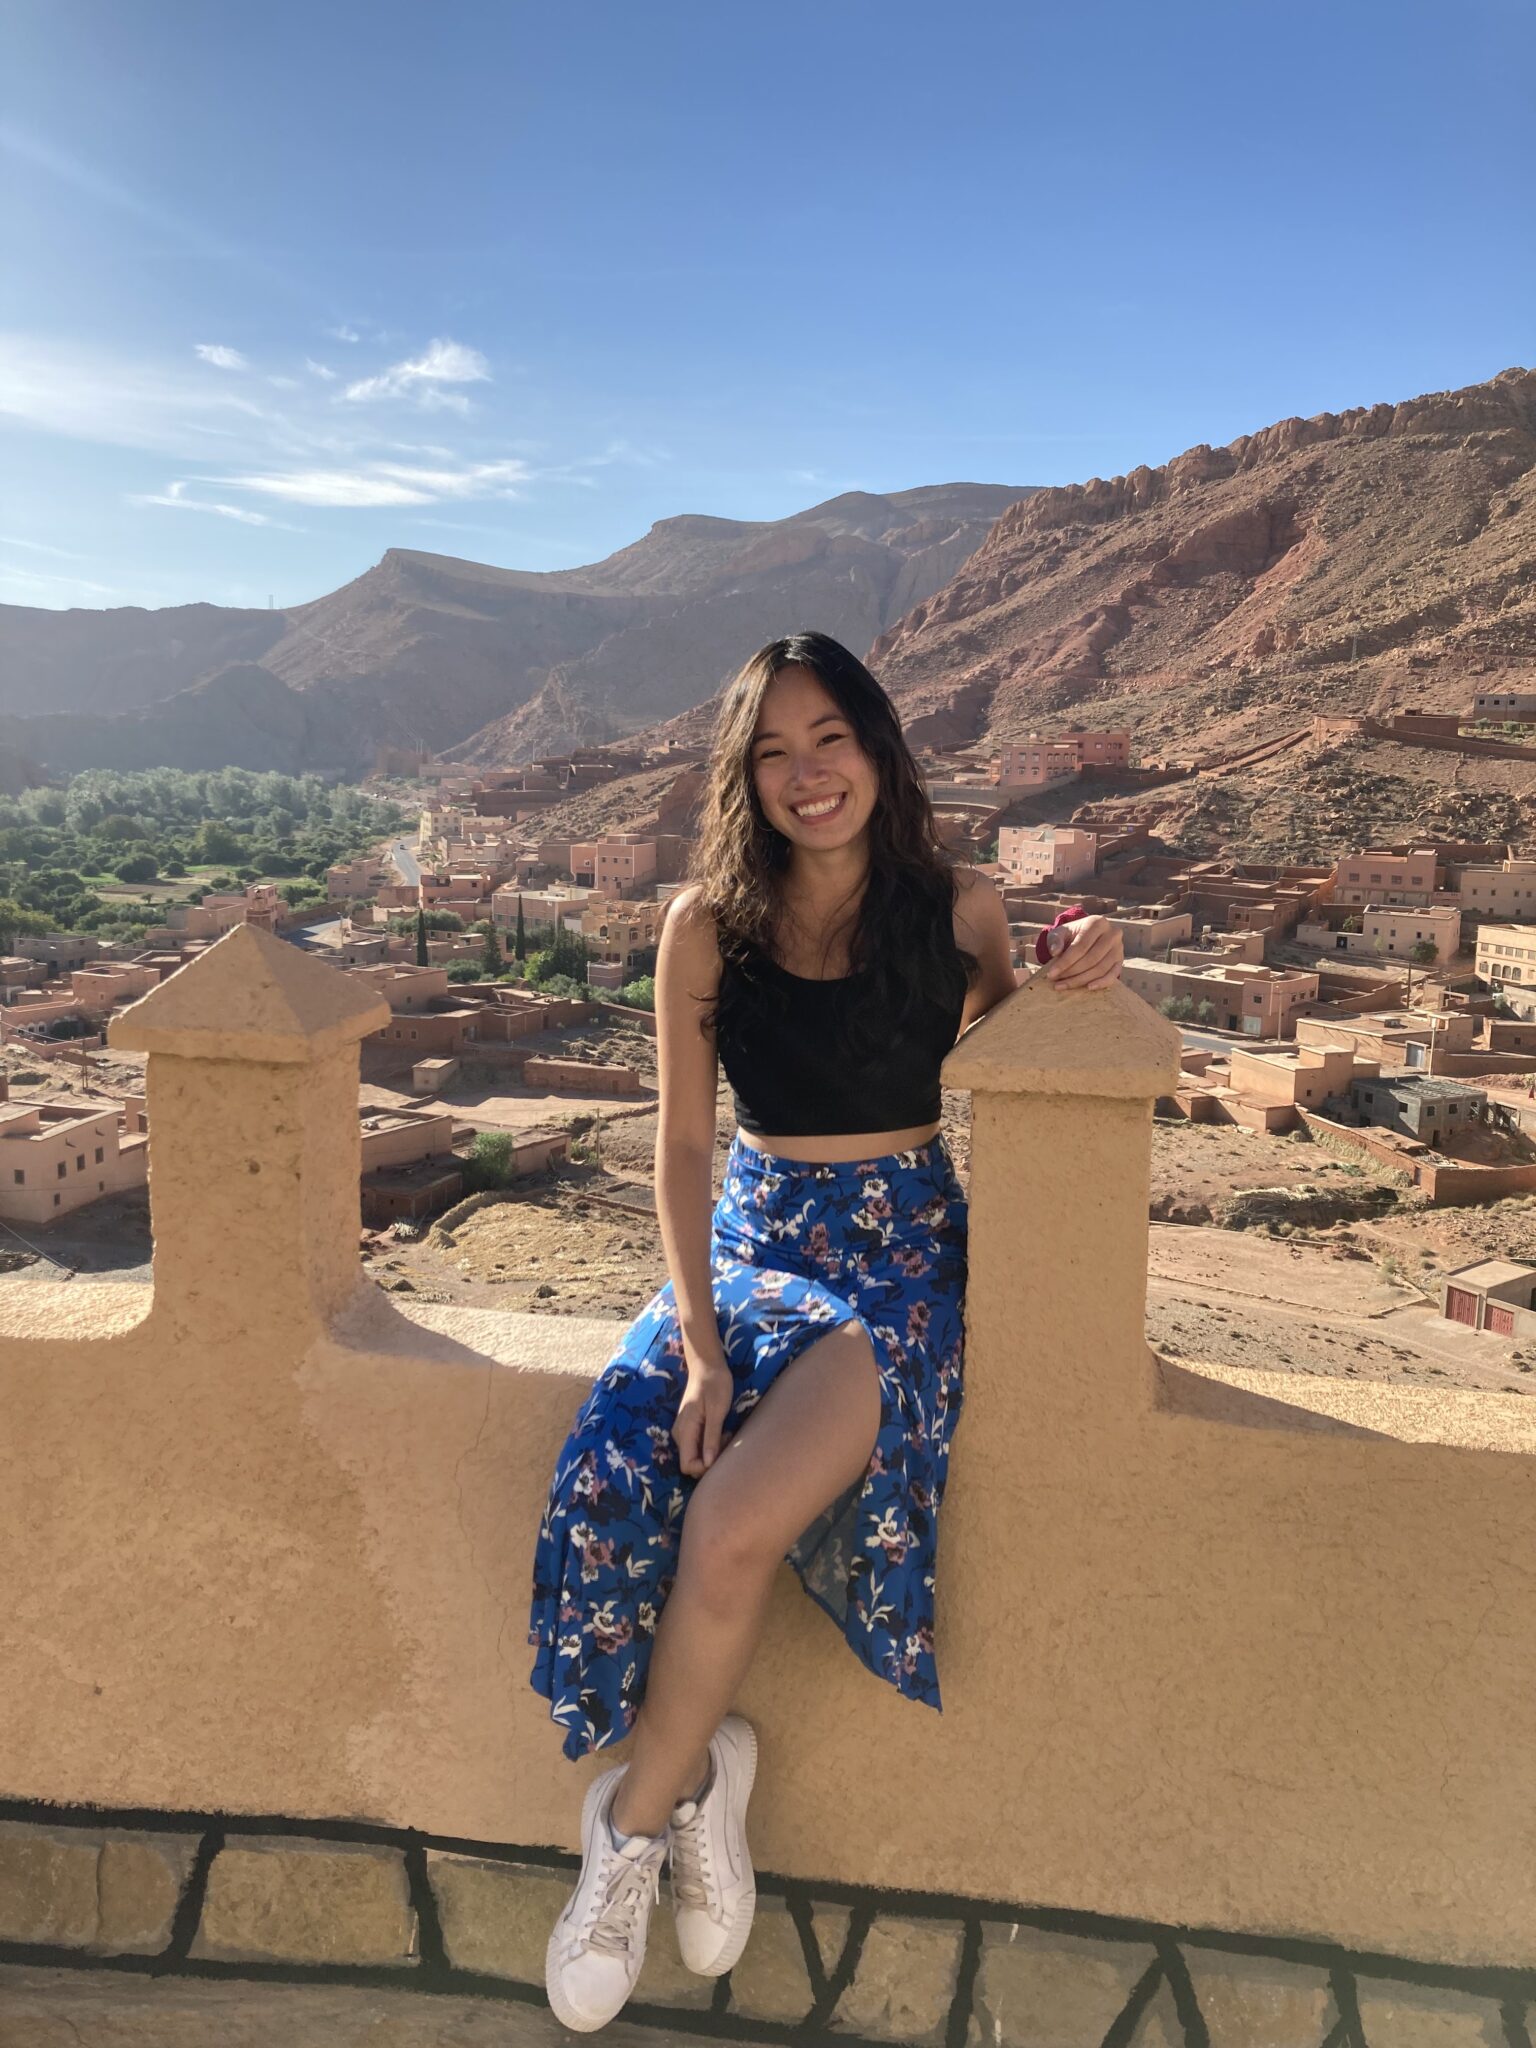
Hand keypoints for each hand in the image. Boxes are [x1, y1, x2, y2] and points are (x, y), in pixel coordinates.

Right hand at [672, 1349, 734, 1477]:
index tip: (722, 1452)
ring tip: (727, 1433)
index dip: (704, 1468)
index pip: (687, 1465)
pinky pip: (699, 1446)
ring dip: (713, 1452)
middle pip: (692, 1463)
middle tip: (727, 1440)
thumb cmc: (714, 1384)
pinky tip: (723, 1432)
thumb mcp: (717, 1410)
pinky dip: (712, 1444)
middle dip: (711, 1460)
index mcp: (685, 1431)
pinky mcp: (691, 1428)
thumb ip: (711, 1437)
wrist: (707, 1365)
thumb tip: (708, 1464)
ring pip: (697, 1455)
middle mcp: (680, 1435)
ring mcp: (685, 1432)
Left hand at [1045, 914, 1122, 990]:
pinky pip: (1113, 975)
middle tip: (1056, 982)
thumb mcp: (1060, 933)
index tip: (1051, 974)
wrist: (1084, 937)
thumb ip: (1055, 940)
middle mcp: (1112, 933)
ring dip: (1081, 980)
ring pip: (1101, 968)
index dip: (1065, 962)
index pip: (1080, 946)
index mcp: (1096, 922)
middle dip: (1072, 973)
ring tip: (1064, 986)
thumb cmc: (1071, 935)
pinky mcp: (1120, 961)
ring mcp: (1119, 948)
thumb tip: (1054, 952)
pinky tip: (1088, 987)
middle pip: (1091, 959)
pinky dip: (1101, 983)